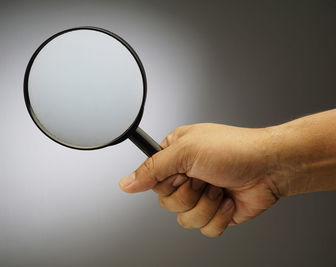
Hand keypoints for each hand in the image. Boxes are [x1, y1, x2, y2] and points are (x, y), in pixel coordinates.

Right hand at [119, 123, 278, 236]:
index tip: (181, 174)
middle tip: (204, 177)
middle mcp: (186, 176)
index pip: (152, 180)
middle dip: (189, 193)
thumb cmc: (234, 149)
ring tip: (219, 187)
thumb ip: (152, 169)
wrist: (270, 167)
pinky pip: (204, 229)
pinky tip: (229, 199)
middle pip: (167, 202)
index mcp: (175, 156)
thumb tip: (125, 183)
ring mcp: (201, 195)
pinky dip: (219, 216)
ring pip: (184, 219)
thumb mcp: (185, 151)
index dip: (167, 182)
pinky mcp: (216, 212)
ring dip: (206, 205)